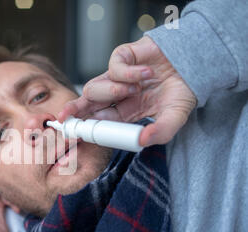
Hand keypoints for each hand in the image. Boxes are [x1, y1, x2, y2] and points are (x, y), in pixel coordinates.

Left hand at [58, 36, 196, 146]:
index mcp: (123, 114)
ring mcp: (116, 77)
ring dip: (111, 91)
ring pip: (94, 88)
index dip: (84, 129)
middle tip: (66, 118)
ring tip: (134, 90)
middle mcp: (115, 97)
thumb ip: (160, 132)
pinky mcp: (122, 58)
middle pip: (85, 106)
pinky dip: (127, 73)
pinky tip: (145, 74)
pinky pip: (112, 67)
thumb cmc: (182, 92)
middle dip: (74, 112)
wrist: (195, 63)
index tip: (73, 136)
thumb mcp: (175, 118)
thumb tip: (142, 142)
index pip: (97, 123)